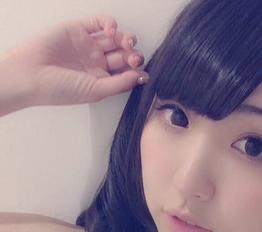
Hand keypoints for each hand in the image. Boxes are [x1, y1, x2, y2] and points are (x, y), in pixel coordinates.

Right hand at [6, 14, 148, 105]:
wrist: (31, 74)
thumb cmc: (60, 89)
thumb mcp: (96, 91)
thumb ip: (120, 84)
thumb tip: (142, 76)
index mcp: (101, 80)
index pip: (125, 72)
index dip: (136, 70)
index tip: (140, 70)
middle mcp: (96, 63)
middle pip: (122, 55)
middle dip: (133, 54)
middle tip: (134, 56)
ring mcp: (88, 45)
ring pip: (114, 38)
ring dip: (125, 38)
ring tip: (126, 42)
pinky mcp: (79, 29)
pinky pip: (99, 23)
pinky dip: (110, 23)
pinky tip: (112, 30)